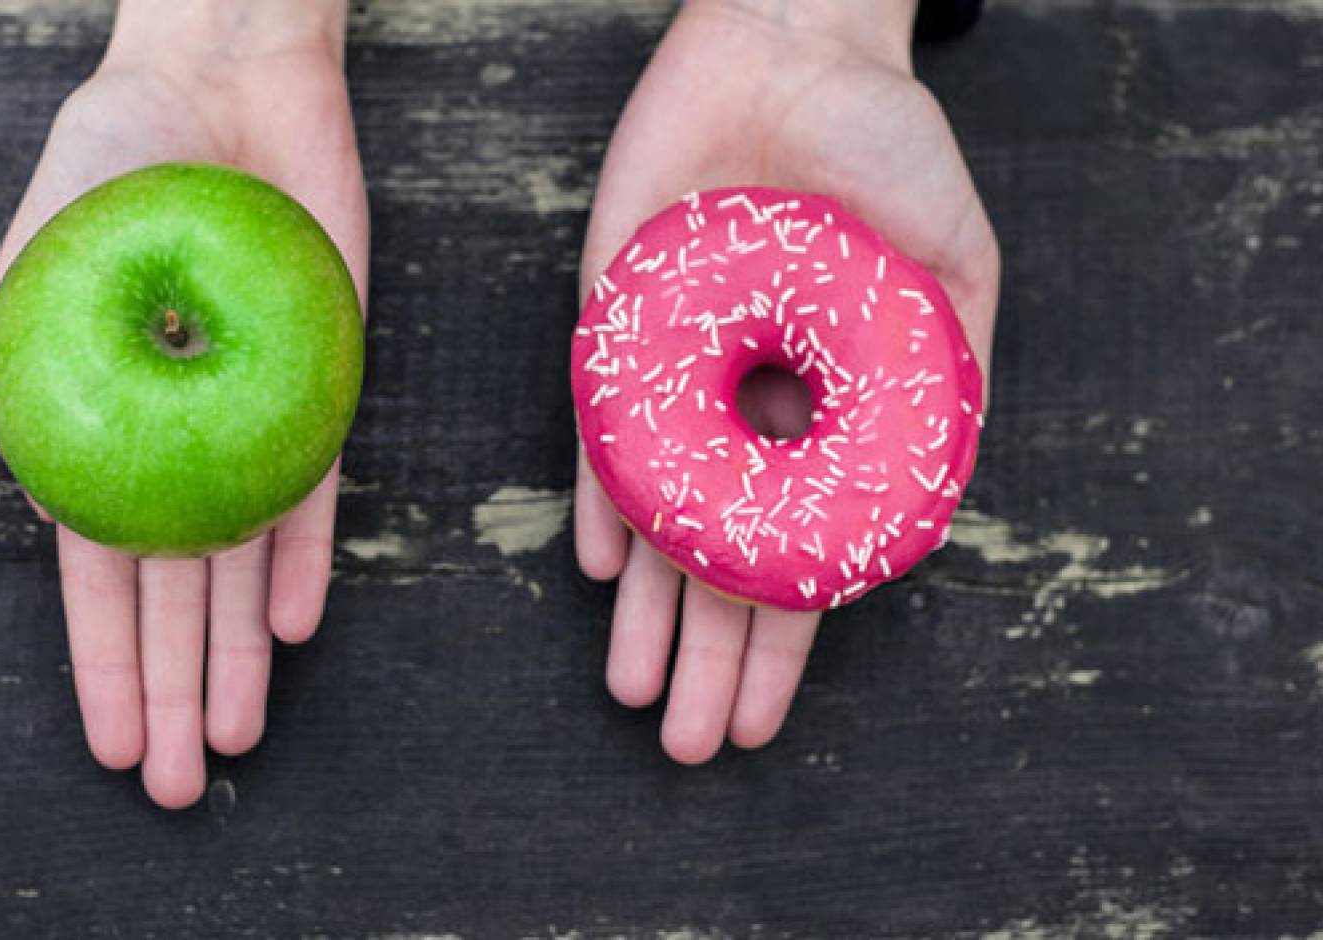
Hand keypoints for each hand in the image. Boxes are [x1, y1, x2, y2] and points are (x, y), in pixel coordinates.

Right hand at [0, 0, 366, 807]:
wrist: (226, 81)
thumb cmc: (116, 156)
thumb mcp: (48, 257)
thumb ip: (47, 367)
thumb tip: (48, 495)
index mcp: (95, 423)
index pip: (96, 569)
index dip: (104, 661)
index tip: (113, 741)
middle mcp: (174, 436)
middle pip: (173, 589)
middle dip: (173, 688)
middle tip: (181, 784)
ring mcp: (250, 417)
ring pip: (243, 561)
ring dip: (236, 652)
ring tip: (236, 736)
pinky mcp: (321, 385)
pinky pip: (314, 486)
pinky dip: (305, 555)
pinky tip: (291, 625)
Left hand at [576, 0, 998, 763]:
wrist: (792, 48)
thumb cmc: (888, 147)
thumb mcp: (956, 266)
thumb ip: (948, 377)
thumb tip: (930, 496)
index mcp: (824, 414)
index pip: (797, 553)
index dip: (782, 642)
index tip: (764, 719)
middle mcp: (745, 412)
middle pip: (720, 559)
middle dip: (707, 655)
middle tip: (689, 744)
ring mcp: (677, 376)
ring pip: (657, 515)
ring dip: (647, 609)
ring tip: (637, 693)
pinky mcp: (615, 325)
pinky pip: (603, 429)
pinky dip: (603, 497)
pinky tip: (603, 569)